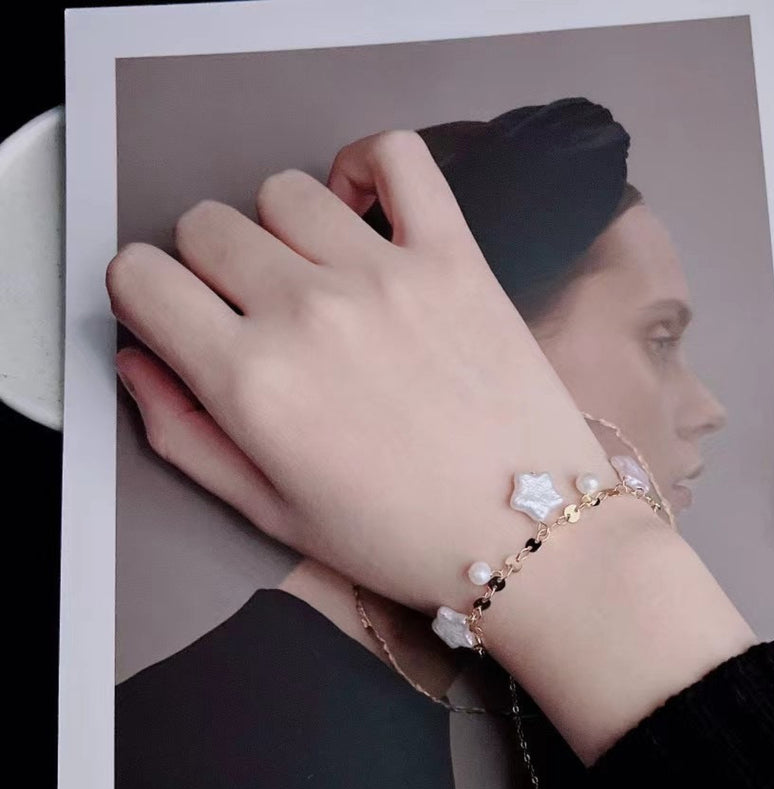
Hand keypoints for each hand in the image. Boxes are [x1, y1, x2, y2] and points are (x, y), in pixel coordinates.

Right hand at [109, 130, 609, 614]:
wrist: (528, 532)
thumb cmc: (404, 537)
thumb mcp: (273, 513)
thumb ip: (186, 435)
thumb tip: (137, 360)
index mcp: (252, 381)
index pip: (140, 275)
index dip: (147, 297)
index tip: (180, 320)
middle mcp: (307, 312)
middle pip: (205, 225)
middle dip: (209, 268)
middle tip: (256, 317)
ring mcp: (385, 274)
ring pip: (283, 190)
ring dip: (281, 230)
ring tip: (318, 280)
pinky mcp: (454, 257)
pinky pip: (396, 157)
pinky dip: (368, 167)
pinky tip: (367, 216)